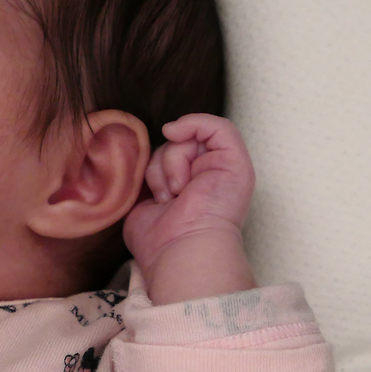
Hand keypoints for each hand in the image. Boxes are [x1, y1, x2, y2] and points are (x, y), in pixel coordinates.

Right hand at [123, 115, 254, 297]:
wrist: (187, 244)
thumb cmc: (217, 206)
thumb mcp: (234, 159)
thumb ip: (216, 128)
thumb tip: (169, 128)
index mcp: (216, 161)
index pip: (197, 130)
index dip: (192, 137)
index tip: (194, 159)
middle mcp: (192, 170)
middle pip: (173, 141)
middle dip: (177, 162)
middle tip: (185, 189)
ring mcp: (166, 182)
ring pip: (153, 154)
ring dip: (162, 177)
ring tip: (171, 200)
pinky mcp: (143, 194)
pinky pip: (135, 171)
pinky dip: (146, 183)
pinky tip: (157, 202)